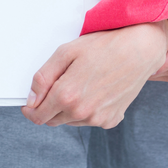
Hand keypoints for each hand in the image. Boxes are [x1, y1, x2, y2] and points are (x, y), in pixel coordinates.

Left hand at [21, 21, 167, 127]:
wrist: (138, 51)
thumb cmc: (102, 47)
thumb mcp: (65, 52)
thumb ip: (43, 77)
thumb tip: (32, 98)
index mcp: (67, 95)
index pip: (38, 116)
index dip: (30, 110)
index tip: (29, 104)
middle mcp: (82, 112)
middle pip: (53, 120)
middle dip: (48, 107)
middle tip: (56, 86)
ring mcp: (98, 119)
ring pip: (70, 121)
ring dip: (67, 108)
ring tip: (79, 83)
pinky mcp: (111, 120)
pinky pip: (88, 120)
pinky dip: (85, 110)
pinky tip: (93, 90)